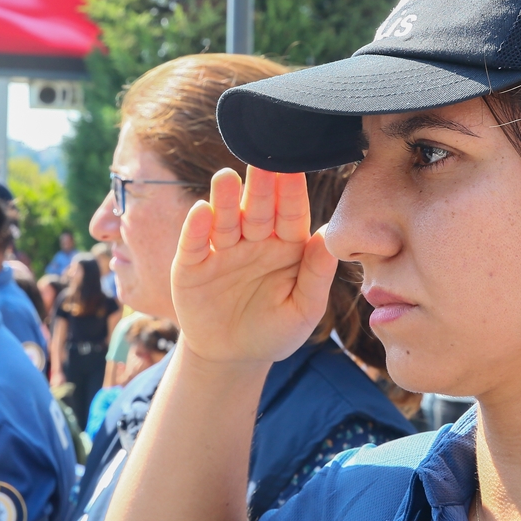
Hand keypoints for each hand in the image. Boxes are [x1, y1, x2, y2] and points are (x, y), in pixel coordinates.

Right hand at [171, 167, 337, 364]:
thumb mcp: (303, 310)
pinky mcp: (192, 265)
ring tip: (226, 178)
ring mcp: (222, 250)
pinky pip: (195, 244)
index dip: (292, 193)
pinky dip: (196, 228)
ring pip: (225, 219)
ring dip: (225, 199)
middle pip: (258, 209)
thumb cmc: (276, 331)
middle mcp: (254, 240)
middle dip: (260, 187)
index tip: (293, 170)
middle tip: (262, 162)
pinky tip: (201, 211)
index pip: (291, 214)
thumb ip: (316, 275)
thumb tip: (327, 237)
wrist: (233, 357)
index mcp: (287, 245)